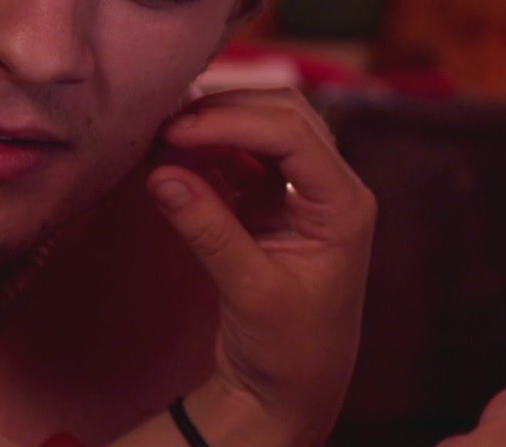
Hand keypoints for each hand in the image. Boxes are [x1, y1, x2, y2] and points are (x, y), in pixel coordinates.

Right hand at [144, 87, 376, 446]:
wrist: (288, 393)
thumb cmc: (287, 351)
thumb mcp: (250, 292)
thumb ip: (209, 230)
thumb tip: (160, 173)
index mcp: (345, 205)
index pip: (293, 135)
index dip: (233, 122)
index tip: (177, 130)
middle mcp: (331, 189)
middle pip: (283, 116)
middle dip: (224, 111)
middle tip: (164, 125)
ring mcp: (301, 193)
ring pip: (263, 129)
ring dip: (215, 125)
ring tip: (163, 136)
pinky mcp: (272, 205)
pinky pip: (241, 158)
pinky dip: (209, 150)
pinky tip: (174, 155)